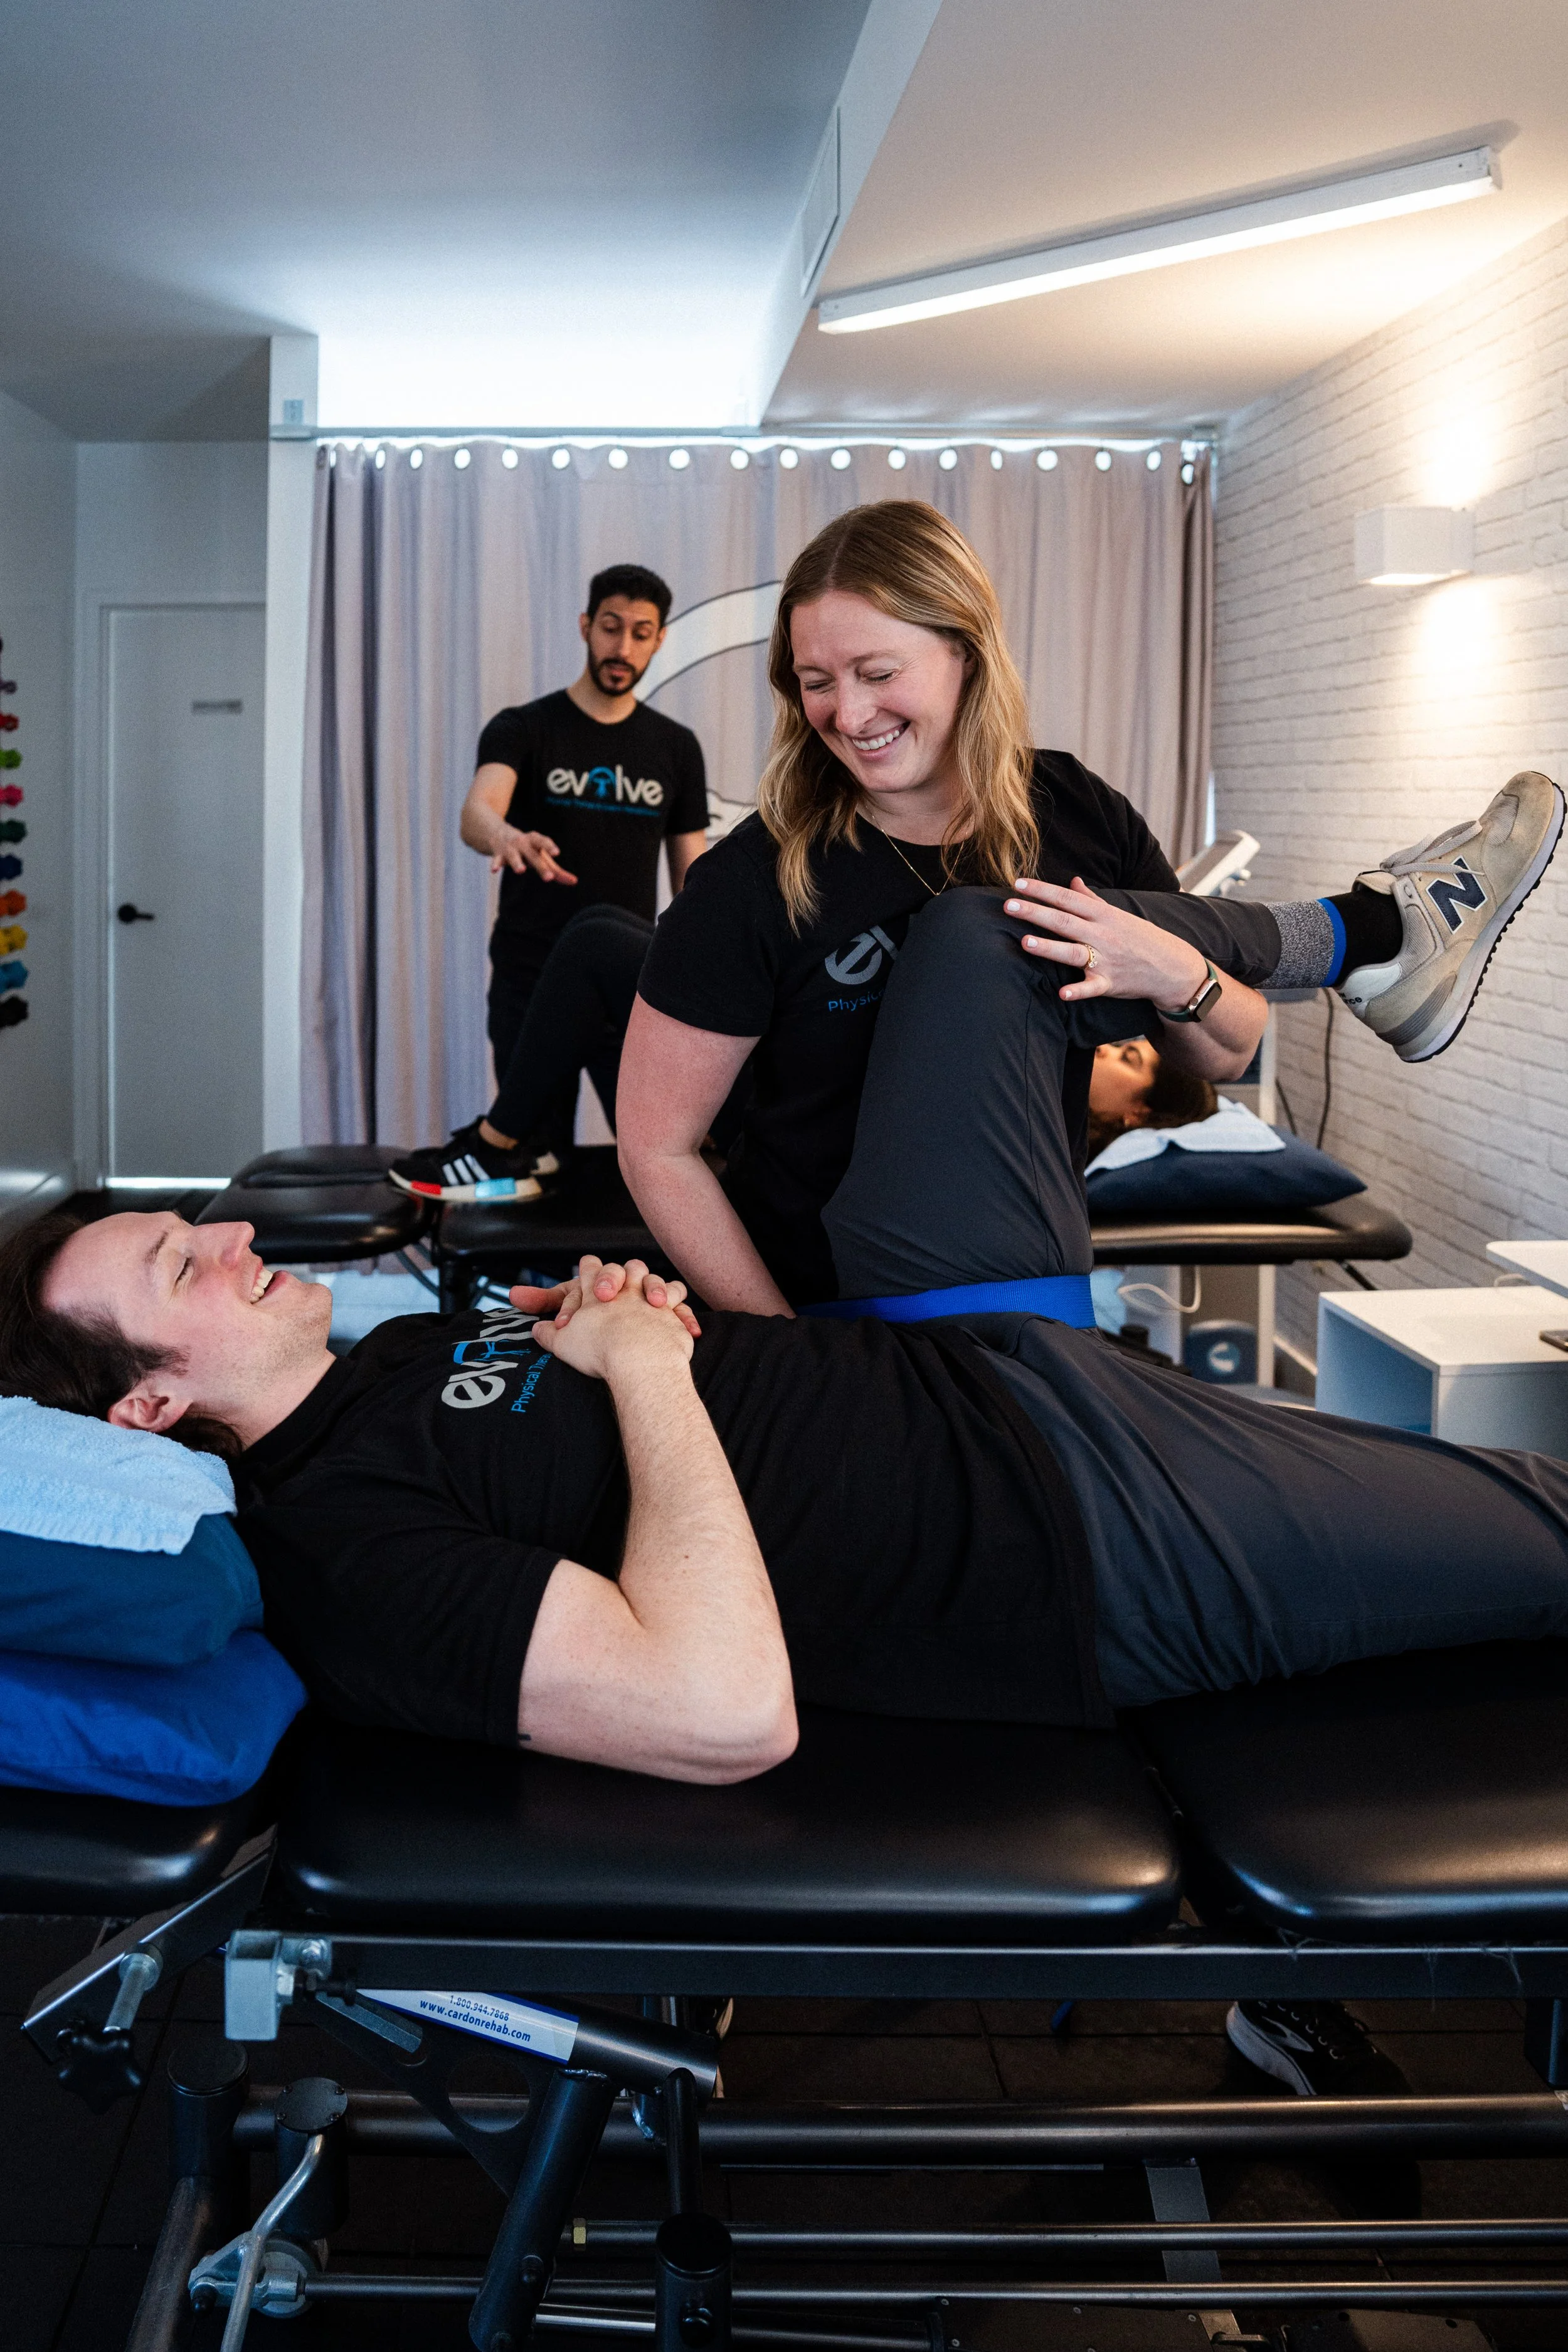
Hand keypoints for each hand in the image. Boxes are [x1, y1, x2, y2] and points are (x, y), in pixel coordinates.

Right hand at [490, 826, 579, 884]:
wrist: (498, 835)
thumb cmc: (527, 849)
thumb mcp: (541, 856)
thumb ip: (557, 870)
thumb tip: (574, 881)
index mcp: (535, 841)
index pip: (543, 842)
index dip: (549, 846)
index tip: (556, 853)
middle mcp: (523, 843)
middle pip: (533, 855)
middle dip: (541, 865)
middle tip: (549, 878)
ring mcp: (510, 848)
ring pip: (514, 856)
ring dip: (517, 862)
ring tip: (521, 871)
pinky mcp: (499, 855)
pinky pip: (497, 860)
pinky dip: (495, 864)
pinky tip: (494, 870)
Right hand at [512, 1257, 700, 1378]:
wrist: (638, 1359)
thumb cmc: (598, 1350)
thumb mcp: (563, 1343)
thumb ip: (548, 1334)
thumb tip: (537, 1330)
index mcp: (596, 1290)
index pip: (589, 1265)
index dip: (588, 1269)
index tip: (588, 1276)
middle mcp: (625, 1288)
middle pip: (626, 1267)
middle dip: (622, 1276)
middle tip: (614, 1296)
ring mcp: (651, 1298)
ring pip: (656, 1279)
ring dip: (655, 1287)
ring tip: (653, 1302)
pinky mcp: (672, 1314)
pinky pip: (681, 1304)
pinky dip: (683, 1315)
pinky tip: (684, 1328)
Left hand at [1002, 875, 1209, 1008]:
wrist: (1172, 966)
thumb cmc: (1140, 938)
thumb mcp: (1118, 915)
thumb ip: (1092, 900)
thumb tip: (1073, 881)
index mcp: (1102, 915)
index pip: (1067, 898)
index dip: (1042, 890)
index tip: (1017, 883)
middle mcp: (1101, 935)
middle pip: (1064, 921)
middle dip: (1035, 913)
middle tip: (1008, 905)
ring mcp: (1105, 959)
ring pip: (1073, 951)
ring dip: (1049, 948)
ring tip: (1025, 942)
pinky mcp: (1109, 983)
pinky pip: (1092, 987)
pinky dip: (1078, 990)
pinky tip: (1062, 993)